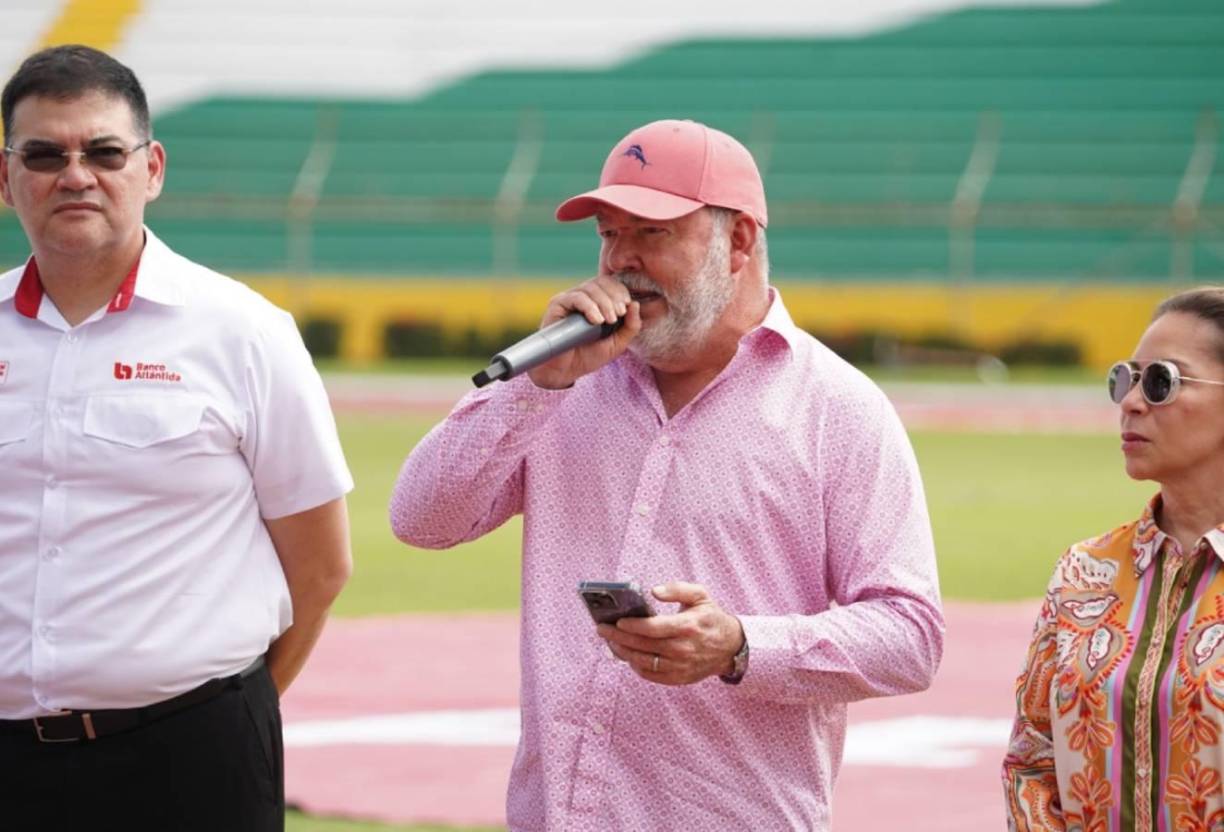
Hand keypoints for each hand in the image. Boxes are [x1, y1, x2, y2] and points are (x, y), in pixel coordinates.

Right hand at [526, 276, 641, 389]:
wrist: (566, 371)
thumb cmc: (589, 356)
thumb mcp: (617, 343)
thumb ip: (630, 326)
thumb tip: (635, 304)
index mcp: (597, 301)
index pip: (610, 284)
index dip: (620, 292)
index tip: (626, 309)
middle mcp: (582, 296)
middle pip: (601, 282)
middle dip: (614, 298)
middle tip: (619, 315)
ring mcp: (569, 299)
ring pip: (590, 288)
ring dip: (604, 303)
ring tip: (609, 320)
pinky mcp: (557, 305)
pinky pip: (575, 298)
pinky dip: (589, 306)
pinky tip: (596, 321)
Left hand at [598, 582, 744, 685]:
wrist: (731, 647)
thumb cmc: (711, 617)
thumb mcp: (700, 595)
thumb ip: (677, 589)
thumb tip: (654, 591)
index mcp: (688, 626)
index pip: (653, 628)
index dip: (633, 626)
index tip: (617, 621)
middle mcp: (683, 649)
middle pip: (643, 646)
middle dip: (619, 638)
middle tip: (602, 630)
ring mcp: (680, 666)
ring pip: (643, 662)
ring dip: (623, 653)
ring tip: (610, 642)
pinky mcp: (679, 678)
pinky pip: (651, 675)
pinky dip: (635, 665)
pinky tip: (627, 655)